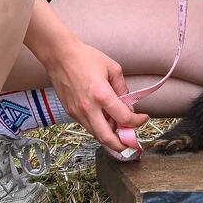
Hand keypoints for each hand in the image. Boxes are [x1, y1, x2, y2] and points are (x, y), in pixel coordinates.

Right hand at [42, 37, 148, 154]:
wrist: (60, 57)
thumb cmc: (86, 58)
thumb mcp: (113, 68)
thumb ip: (122, 88)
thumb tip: (128, 105)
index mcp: (102, 95)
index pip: (124, 118)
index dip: (137, 122)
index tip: (143, 119)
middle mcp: (88, 108)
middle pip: (107, 138)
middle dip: (121, 145)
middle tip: (131, 143)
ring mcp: (77, 113)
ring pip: (96, 135)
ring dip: (110, 136)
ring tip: (119, 129)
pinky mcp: (71, 113)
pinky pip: (88, 126)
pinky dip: (99, 128)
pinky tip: (105, 119)